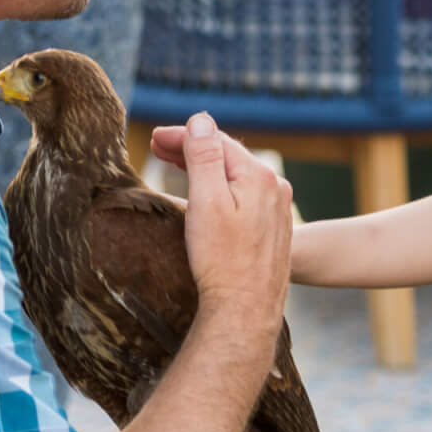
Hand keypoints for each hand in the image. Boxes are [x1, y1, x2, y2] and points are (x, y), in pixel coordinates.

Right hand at [178, 113, 292, 327]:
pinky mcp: (273, 229)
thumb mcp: (206, 202)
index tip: (154, 137)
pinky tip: (204, 193)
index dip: (183, 135)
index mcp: (258, 176)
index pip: (216, 141)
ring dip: (204, 167)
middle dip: (192, 148)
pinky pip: (243, 196)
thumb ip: (204, 157)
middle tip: (157, 145)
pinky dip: (219, 187)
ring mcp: (276, 209)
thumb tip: (200, 120)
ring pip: (234, 177)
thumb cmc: (222, 260)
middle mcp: (274, 187)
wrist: (246, 311)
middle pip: (226, 157)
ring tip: (175, 163)